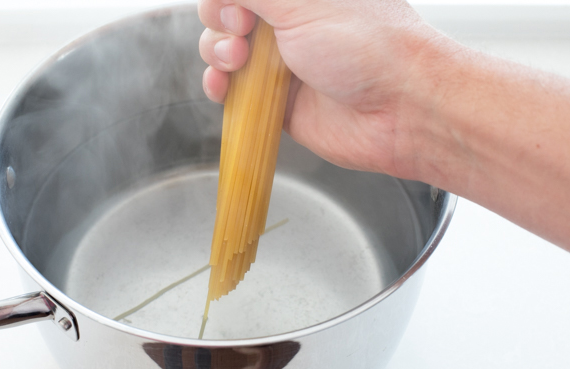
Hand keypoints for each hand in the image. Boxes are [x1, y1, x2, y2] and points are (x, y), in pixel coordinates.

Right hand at [197, 0, 452, 178]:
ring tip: (236, 63)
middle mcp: (291, 15)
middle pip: (226, 10)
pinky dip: (220, 87)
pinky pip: (233, 91)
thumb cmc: (366, 45)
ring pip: (224, 49)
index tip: (239, 7)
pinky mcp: (277, 100)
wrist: (398, 110)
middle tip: (242, 31)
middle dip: (220, 19)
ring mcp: (282, 58)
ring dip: (217, 53)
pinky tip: (223, 87)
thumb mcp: (299, 0)